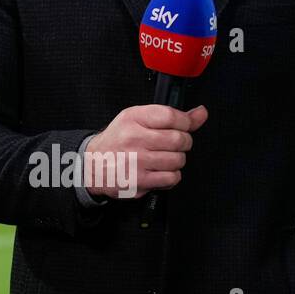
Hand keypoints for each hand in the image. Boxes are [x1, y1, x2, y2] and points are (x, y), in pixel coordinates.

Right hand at [84, 104, 207, 198]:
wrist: (93, 165)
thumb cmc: (119, 141)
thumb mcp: (138, 120)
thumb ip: (171, 117)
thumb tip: (201, 113)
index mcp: (133, 118)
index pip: (171, 116)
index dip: (185, 122)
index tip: (185, 126)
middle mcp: (133, 138)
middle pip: (178, 139)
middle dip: (183, 143)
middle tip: (174, 144)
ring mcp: (136, 160)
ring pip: (178, 160)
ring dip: (177, 160)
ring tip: (163, 158)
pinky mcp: (139, 180)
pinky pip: (172, 177)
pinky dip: (171, 175)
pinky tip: (159, 171)